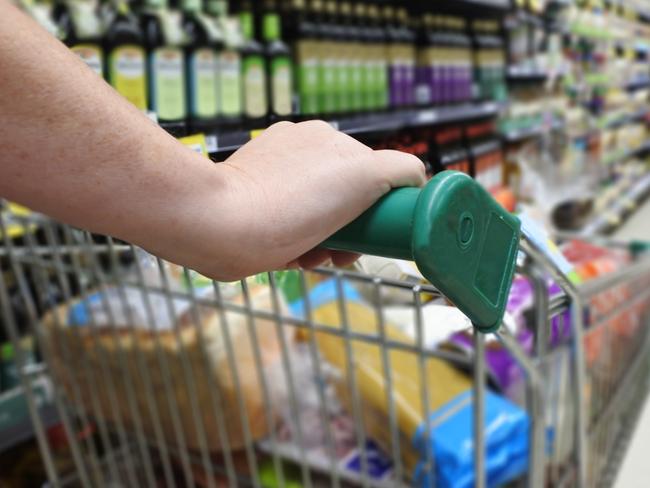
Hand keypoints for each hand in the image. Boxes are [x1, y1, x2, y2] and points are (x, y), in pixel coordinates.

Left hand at [179, 121, 425, 280]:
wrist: (221, 226)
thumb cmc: (291, 204)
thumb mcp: (363, 176)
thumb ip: (399, 169)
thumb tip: (415, 177)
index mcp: (326, 139)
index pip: (371, 174)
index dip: (378, 209)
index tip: (373, 236)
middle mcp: (300, 152)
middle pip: (346, 199)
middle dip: (352, 231)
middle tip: (342, 254)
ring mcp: (274, 176)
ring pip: (320, 217)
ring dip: (327, 243)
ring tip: (313, 258)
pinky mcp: (254, 202)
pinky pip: (292, 227)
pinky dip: (298, 246)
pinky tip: (292, 257)